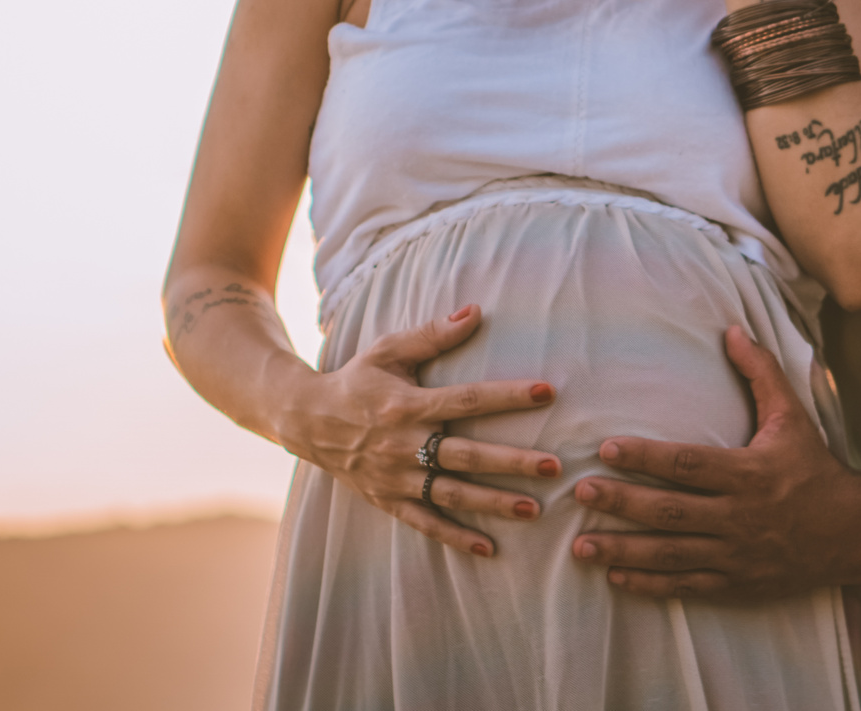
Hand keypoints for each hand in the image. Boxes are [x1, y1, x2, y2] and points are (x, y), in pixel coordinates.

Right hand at [279, 304, 560, 556]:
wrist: (307, 420)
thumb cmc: (356, 380)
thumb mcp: (388, 350)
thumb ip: (432, 335)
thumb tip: (475, 312)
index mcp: (407, 405)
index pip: (466, 400)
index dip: (507, 396)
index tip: (547, 393)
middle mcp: (403, 445)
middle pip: (466, 455)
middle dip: (512, 461)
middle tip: (553, 465)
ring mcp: (396, 477)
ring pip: (451, 493)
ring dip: (493, 502)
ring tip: (534, 508)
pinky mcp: (388, 500)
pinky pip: (425, 522)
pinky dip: (455, 536)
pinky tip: (489, 547)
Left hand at [570, 325, 858, 599]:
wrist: (855, 532)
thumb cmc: (816, 469)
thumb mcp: (793, 416)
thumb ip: (760, 373)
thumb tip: (732, 330)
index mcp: (749, 473)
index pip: (688, 464)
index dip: (645, 457)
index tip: (606, 449)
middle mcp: (740, 516)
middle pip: (671, 511)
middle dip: (623, 502)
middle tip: (582, 492)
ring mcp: (737, 554)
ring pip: (671, 554)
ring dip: (623, 550)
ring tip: (582, 545)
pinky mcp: (737, 583)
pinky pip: (686, 585)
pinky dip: (649, 584)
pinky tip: (615, 576)